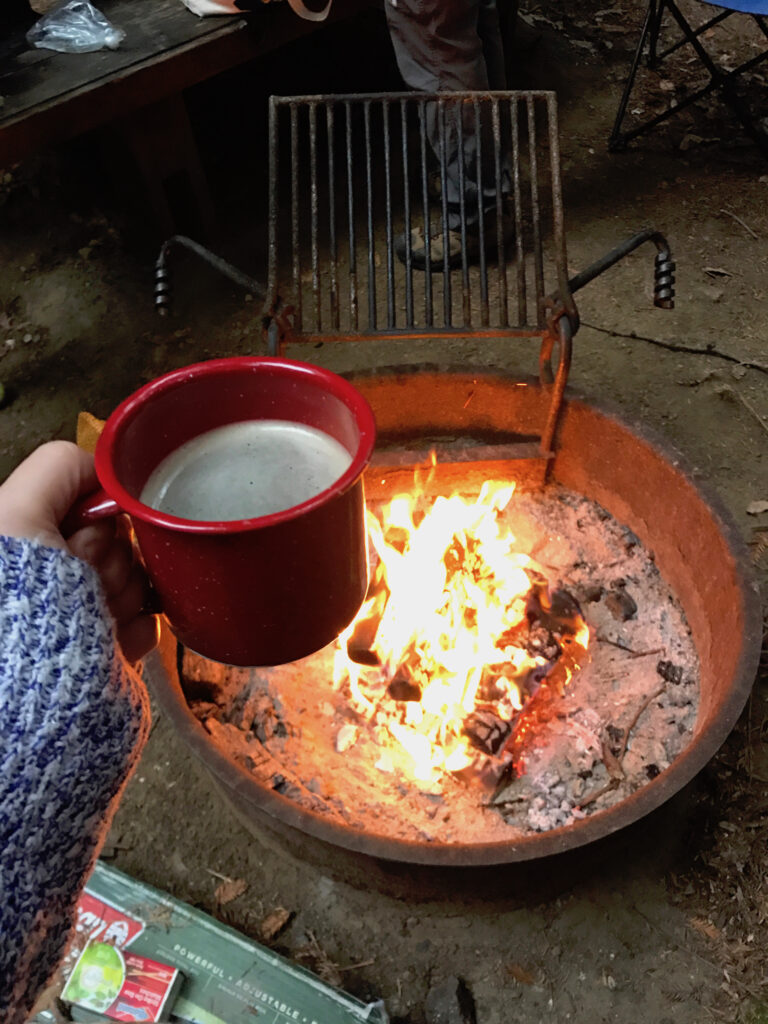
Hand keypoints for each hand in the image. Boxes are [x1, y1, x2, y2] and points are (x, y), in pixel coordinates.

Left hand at [0, 440, 158, 662]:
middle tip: (88, 582)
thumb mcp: (16, 511)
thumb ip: (59, 468)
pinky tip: (112, 639)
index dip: (104, 513)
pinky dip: (136, 631)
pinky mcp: (107, 645)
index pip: (96, 502)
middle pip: (122, 541)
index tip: (93, 529)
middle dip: (113, 560)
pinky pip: (147, 623)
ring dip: (125, 597)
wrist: (36, 691)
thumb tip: (106, 466)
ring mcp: (85, 609)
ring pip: (139, 580)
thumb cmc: (14, 604)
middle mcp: (60, 570)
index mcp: (34, 535)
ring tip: (96, 618)